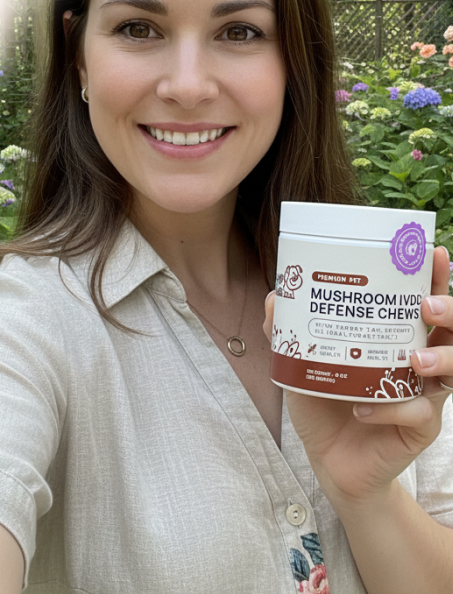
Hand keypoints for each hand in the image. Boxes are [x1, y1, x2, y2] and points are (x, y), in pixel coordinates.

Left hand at [263, 246, 451, 506]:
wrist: (330, 460)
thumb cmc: (323, 401)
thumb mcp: (301, 361)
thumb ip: (288, 330)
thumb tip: (276, 296)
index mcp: (396, 337)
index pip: (426, 301)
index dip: (435, 278)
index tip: (433, 253)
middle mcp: (419, 361)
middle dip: (449, 311)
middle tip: (424, 305)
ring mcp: (424, 395)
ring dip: (440, 360)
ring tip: (413, 359)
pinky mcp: (419, 429)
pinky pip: (418, 415)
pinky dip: (390, 411)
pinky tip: (362, 410)